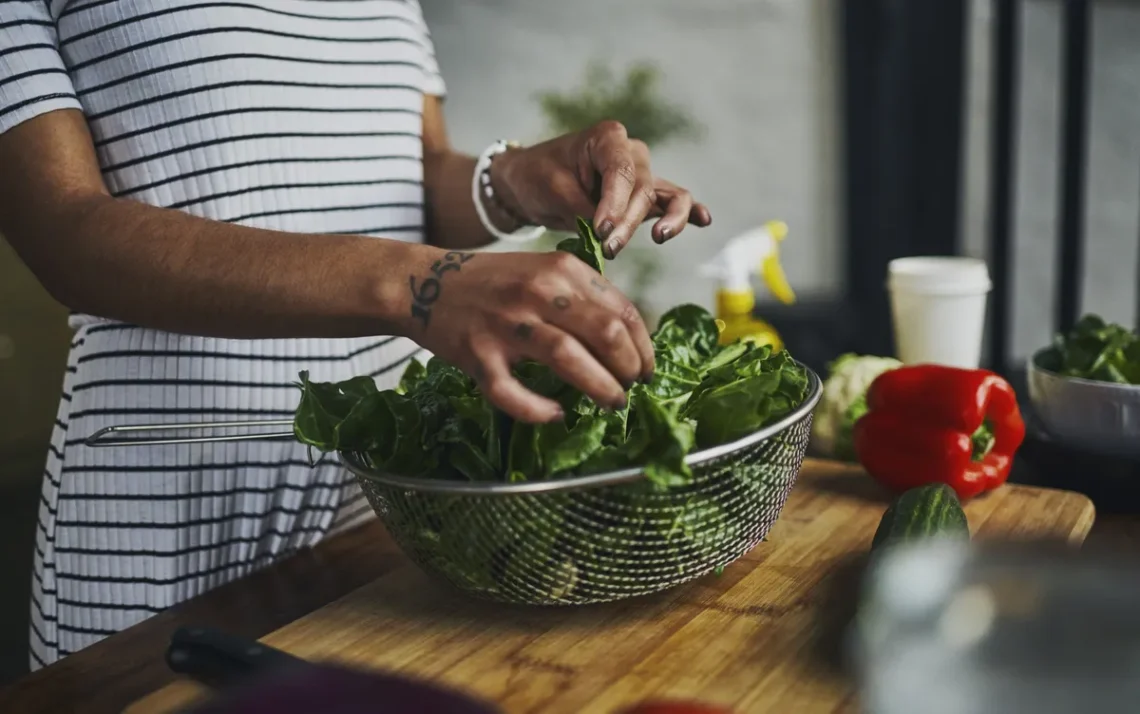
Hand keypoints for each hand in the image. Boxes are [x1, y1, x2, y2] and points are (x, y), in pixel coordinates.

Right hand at [400, 248, 653, 422]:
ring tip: (612, 403)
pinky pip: (513, 393)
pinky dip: (539, 409)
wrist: (425, 283)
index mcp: (561, 270)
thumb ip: (585, 295)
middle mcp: (537, 292)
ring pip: (568, 359)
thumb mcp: (545, 270)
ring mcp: (506, 324)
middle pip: (605, 334)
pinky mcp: (477, 355)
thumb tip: (630, 338)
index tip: (647, 369)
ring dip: (600, 388)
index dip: (644, 347)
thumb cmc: (495, 283)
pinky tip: (555, 414)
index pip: (622, 311)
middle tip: (630, 388)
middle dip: (629, 369)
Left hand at [490, 121, 712, 258]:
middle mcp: (632, 152)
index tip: (600, 230)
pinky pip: (673, 202)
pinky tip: (704, 220)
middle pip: (643, 189)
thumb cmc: (538, 177)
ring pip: (669, 195)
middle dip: (628, 222)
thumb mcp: (554, 190)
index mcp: (607, 138)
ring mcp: (643, 174)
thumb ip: (585, 208)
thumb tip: (611, 231)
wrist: (531, 182)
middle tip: (608, 248)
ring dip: (668, 220)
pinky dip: (688, 212)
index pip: (622, 171)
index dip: (615, 204)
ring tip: (660, 237)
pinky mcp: (645, 197)